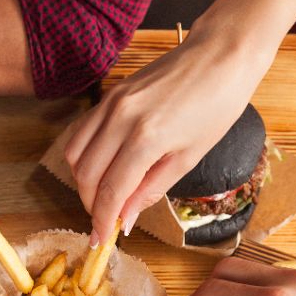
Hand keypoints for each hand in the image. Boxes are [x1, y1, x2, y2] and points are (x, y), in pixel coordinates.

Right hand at [63, 29, 271, 243]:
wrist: (221, 56)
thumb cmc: (217, 106)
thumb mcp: (190, 157)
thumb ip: (151, 189)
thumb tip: (126, 218)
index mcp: (146, 138)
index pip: (110, 191)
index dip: (102, 220)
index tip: (101, 239)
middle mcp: (120, 119)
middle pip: (85, 175)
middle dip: (92, 204)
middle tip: (106, 220)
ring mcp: (111, 102)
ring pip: (74, 153)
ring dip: (83, 181)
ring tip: (104, 195)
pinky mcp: (110, 93)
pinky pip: (81, 131)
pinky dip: (83, 154)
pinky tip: (101, 166)